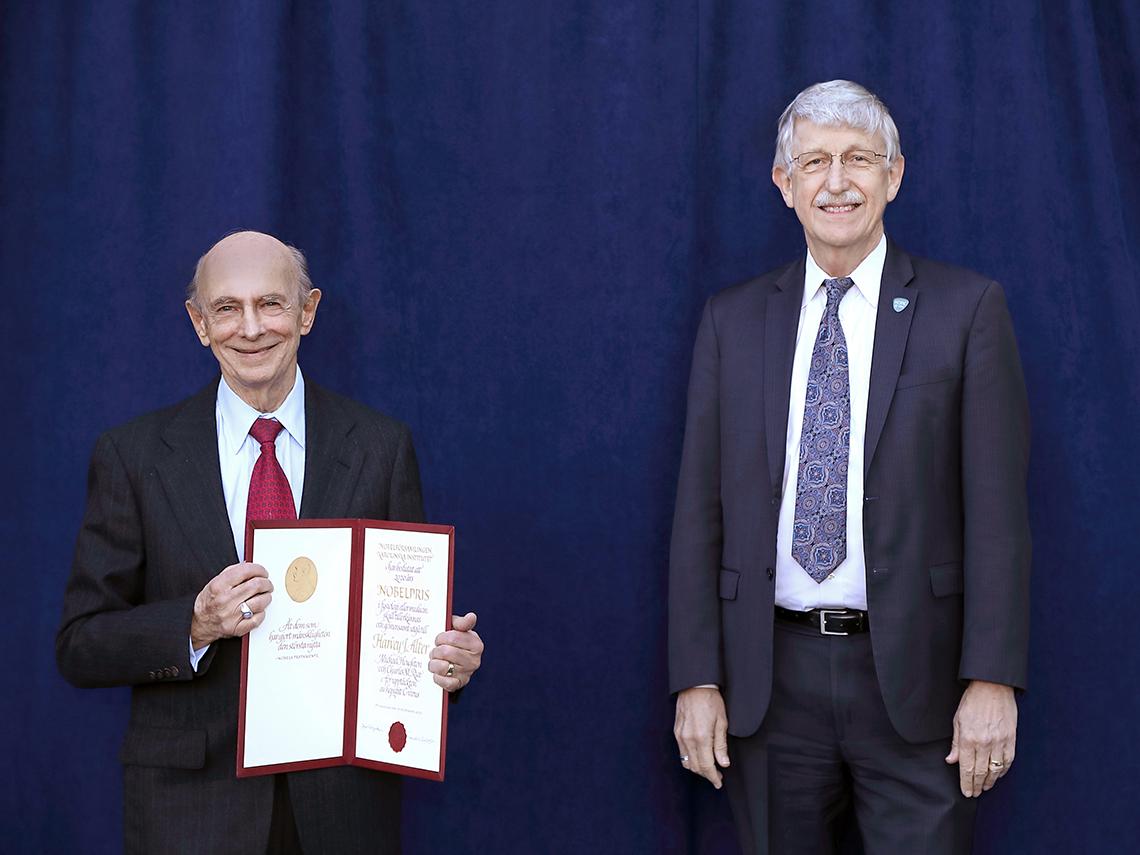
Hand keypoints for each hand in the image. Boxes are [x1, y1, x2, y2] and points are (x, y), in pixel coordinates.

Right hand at [190, 563, 272, 647]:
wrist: (199, 625)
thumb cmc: (208, 602)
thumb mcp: (214, 582)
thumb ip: (232, 571)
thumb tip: (249, 565)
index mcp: (218, 586)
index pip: (245, 571)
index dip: (259, 569)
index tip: (263, 572)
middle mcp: (225, 601)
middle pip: (256, 585)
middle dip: (266, 583)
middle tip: (267, 584)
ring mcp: (231, 616)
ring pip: (260, 602)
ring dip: (266, 597)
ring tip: (263, 596)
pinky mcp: (237, 629)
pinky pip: (258, 619)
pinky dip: (261, 613)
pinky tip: (257, 609)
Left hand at [428, 612, 482, 691]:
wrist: (454, 663)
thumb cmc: (454, 643)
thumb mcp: (457, 629)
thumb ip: (461, 622)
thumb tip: (471, 616)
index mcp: (476, 644)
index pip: (452, 637)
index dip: (441, 637)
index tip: (439, 639)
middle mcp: (474, 660)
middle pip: (446, 652)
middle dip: (436, 650)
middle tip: (435, 651)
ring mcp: (467, 674)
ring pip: (443, 667)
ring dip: (434, 664)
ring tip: (435, 661)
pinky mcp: (459, 685)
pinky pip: (444, 682)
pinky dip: (437, 677)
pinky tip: (437, 673)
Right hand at [674, 686, 729, 788]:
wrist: (695, 685)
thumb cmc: (711, 701)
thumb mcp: (722, 722)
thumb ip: (721, 745)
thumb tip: (723, 763)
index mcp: (702, 738)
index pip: (707, 766)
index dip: (713, 777)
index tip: (719, 783)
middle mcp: (688, 739)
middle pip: (696, 767)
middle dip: (706, 775)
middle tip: (717, 777)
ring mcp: (680, 736)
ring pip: (687, 762)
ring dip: (697, 769)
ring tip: (708, 768)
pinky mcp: (676, 732)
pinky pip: (681, 752)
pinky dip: (690, 759)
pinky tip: (698, 757)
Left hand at [945, 680, 1016, 796]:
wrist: (992, 687)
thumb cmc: (972, 701)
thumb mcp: (957, 720)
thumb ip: (956, 743)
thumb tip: (951, 760)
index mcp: (968, 739)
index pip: (966, 768)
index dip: (966, 783)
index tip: (966, 792)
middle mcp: (984, 743)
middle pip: (980, 772)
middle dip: (976, 785)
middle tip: (974, 793)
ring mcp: (999, 742)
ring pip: (995, 770)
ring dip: (990, 781)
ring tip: (985, 787)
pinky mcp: (1011, 739)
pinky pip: (1008, 761)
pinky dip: (1003, 771)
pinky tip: (998, 775)